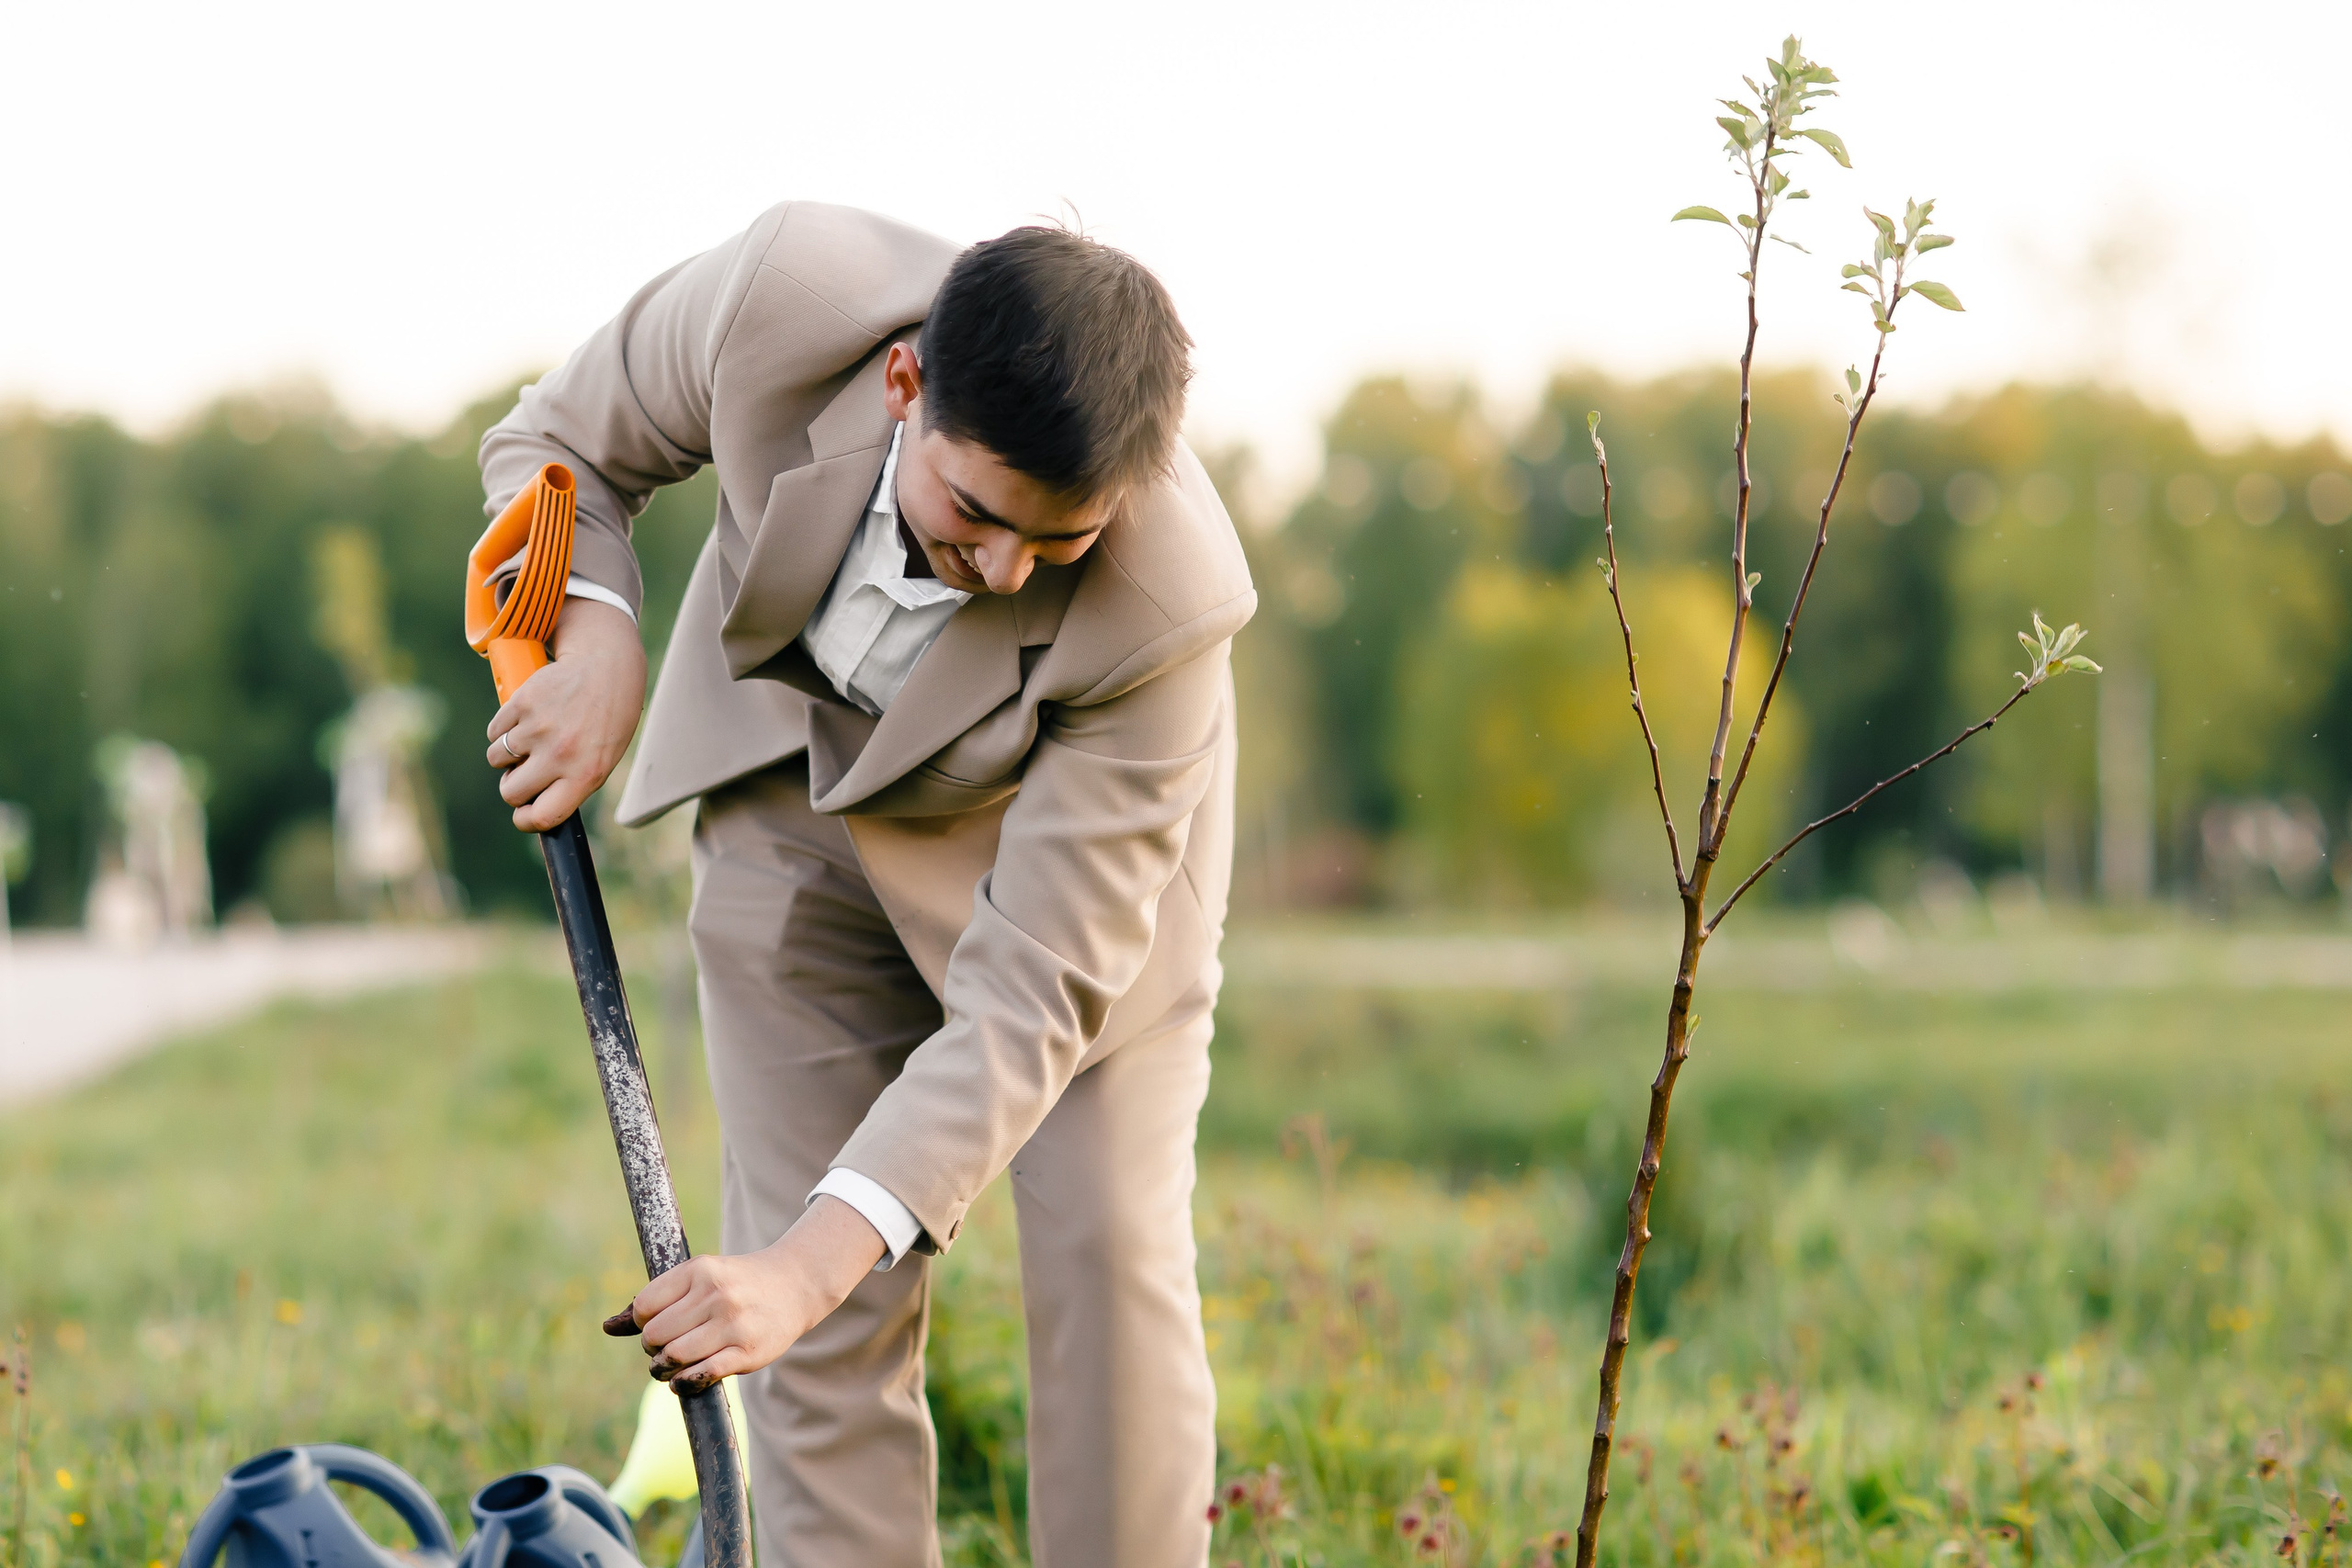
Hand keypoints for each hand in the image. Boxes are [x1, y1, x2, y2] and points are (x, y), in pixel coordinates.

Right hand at [484, 598, 645, 831]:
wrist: (605, 665)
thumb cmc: (606, 718)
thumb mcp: (602, 757)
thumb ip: (572, 782)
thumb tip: (534, 806)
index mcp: (586, 774)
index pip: (544, 816)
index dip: (526, 820)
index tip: (522, 814)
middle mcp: (561, 754)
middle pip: (511, 791)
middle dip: (513, 786)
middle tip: (525, 771)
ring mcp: (539, 728)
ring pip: (497, 759)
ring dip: (507, 753)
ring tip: (533, 736)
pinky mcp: (521, 703)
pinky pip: (494, 730)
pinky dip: (503, 727)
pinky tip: (528, 716)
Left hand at [602, 1196, 886, 1392]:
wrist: (796, 1284)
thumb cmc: (737, 1283)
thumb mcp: (699, 1278)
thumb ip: (655, 1301)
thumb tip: (606, 1327)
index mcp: (700, 1271)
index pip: (644, 1306)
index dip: (642, 1322)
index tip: (657, 1324)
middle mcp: (716, 1295)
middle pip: (655, 1335)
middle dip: (652, 1347)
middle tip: (665, 1347)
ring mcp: (733, 1324)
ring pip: (673, 1357)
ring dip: (664, 1369)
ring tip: (670, 1366)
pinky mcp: (748, 1353)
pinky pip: (700, 1376)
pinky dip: (684, 1383)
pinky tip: (684, 1380)